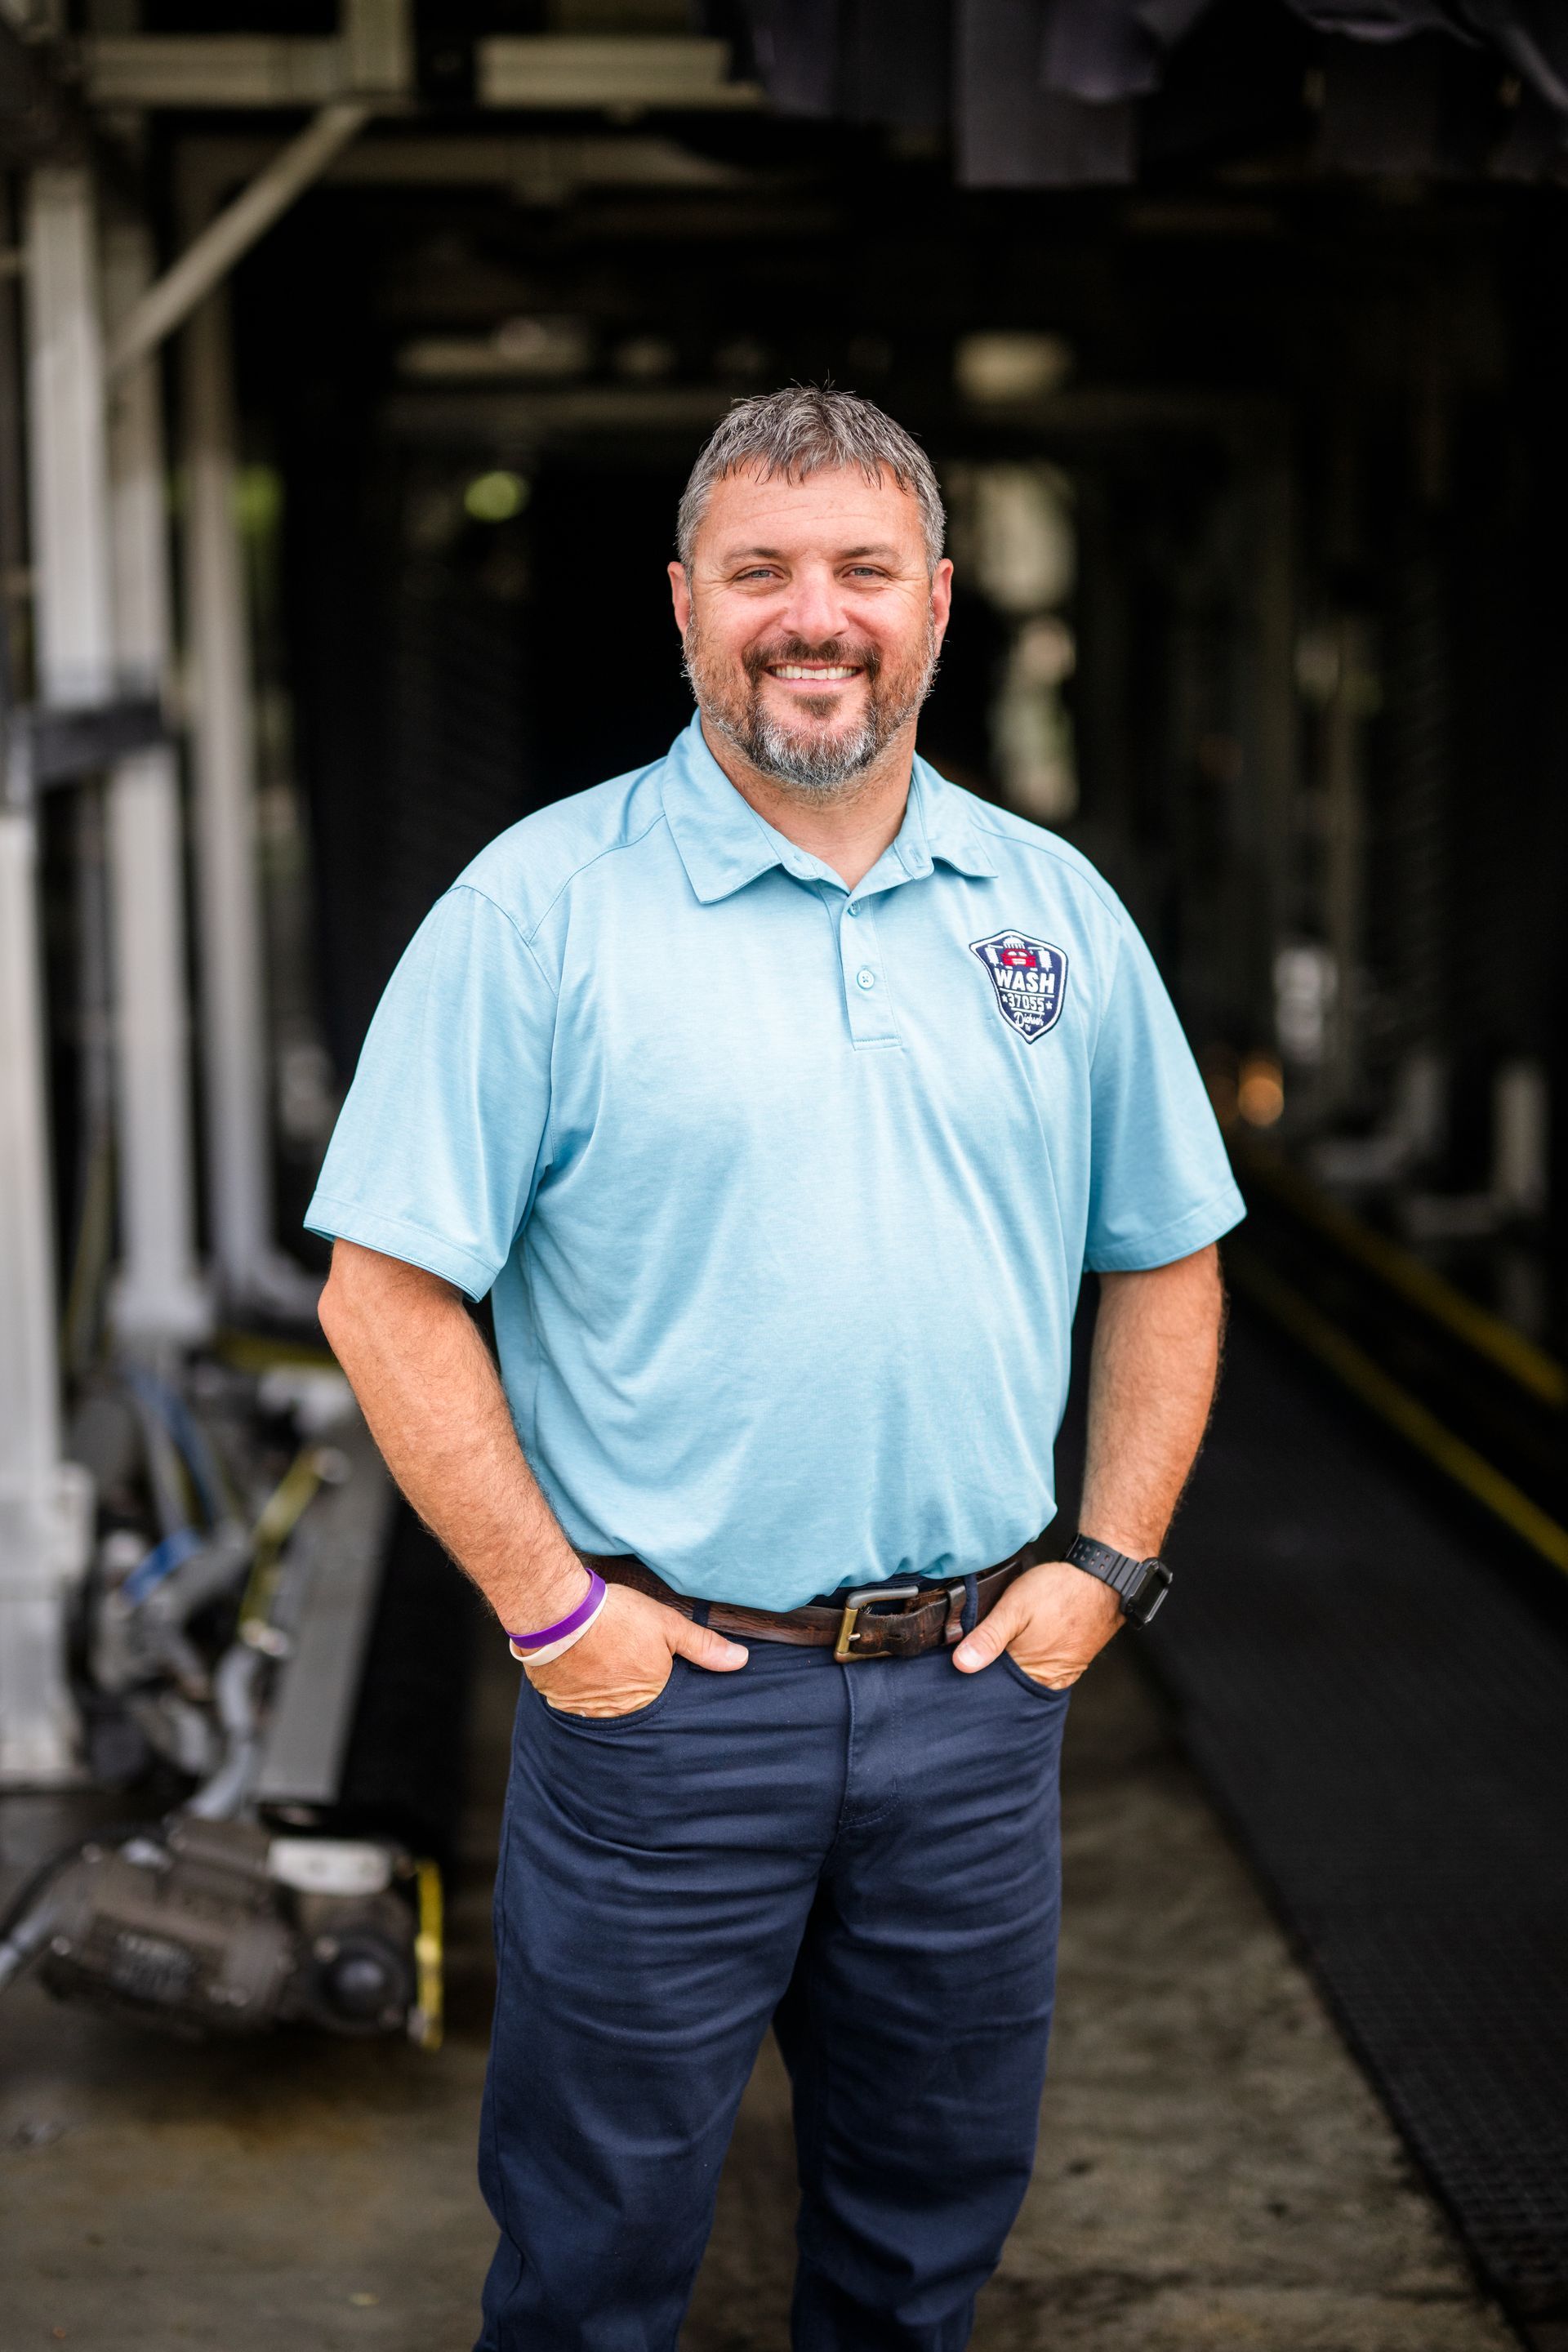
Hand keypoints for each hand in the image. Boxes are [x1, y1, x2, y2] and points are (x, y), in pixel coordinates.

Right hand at [524, 1582, 747, 1717]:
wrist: (557, 1612)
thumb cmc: (614, 1617)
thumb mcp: (667, 1625)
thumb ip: (703, 1646)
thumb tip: (740, 1661)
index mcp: (648, 1699)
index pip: (663, 1707)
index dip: (660, 1690)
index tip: (653, 1675)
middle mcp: (617, 1713)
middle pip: (632, 1710)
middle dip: (632, 1694)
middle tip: (624, 1668)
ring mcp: (584, 1709)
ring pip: (601, 1708)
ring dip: (604, 1694)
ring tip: (603, 1667)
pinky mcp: (557, 1699)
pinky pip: (572, 1702)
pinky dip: (577, 1690)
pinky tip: (580, 1669)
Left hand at [952, 1559, 1120, 1689]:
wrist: (1103, 1579)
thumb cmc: (1060, 1591)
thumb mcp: (1015, 1607)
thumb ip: (988, 1637)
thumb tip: (961, 1665)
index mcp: (1029, 1672)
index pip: (991, 1685)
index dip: (975, 1672)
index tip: (960, 1657)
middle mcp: (1047, 1680)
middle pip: (1009, 1684)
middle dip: (992, 1670)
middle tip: (982, 1644)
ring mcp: (1062, 1674)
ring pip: (1026, 1677)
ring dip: (1012, 1665)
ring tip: (1004, 1641)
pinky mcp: (1072, 1664)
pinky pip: (1044, 1670)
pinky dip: (1030, 1661)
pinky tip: (1025, 1643)